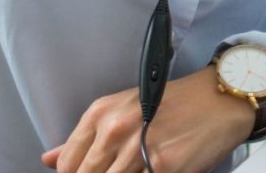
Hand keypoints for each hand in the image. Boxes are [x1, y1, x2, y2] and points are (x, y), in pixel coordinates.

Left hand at [41, 65, 254, 172]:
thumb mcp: (123, 110)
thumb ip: (84, 139)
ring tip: (140, 165)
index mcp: (101, 113)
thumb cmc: (172, 104)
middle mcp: (115, 129)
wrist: (216, 100)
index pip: (68, 165)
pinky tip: (156, 169)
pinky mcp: (162, 167)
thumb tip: (49, 159)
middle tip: (123, 166)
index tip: (92, 172)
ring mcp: (137, 149)